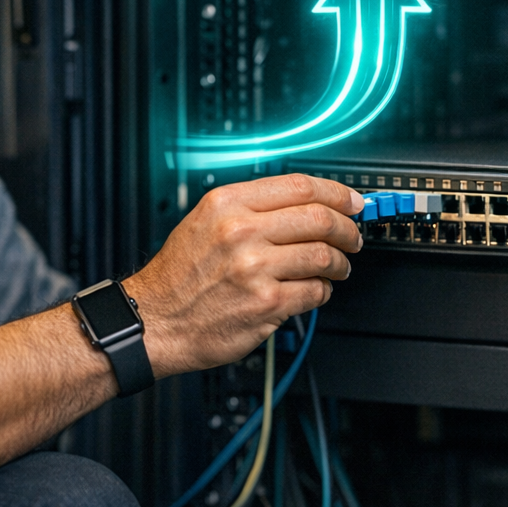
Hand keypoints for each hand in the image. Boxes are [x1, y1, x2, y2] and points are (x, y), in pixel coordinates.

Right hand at [123, 174, 364, 376]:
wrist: (154, 320)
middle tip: (353, 237)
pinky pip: (314, 292)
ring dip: (340, 263)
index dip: (336, 193)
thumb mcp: (204, 222)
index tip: (352, 201)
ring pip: (323, 256)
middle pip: (319, 218)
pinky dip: (323, 291)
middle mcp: (241, 231)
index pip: (299, 186)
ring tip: (337, 268)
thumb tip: (305, 204)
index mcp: (227, 204)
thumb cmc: (178, 276)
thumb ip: (250, 208)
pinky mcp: (266, 304)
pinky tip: (315, 290)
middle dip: (346, 229)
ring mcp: (255, 268)